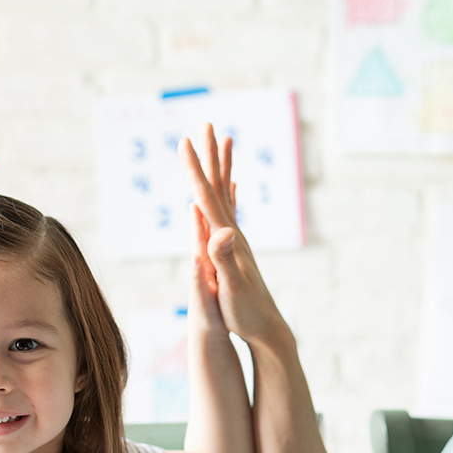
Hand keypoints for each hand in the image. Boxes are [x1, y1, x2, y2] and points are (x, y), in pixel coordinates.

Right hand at [181, 125, 290, 350]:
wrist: (267, 328)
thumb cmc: (247, 313)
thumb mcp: (232, 288)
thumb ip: (225, 259)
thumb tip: (225, 231)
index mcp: (228, 238)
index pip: (207, 195)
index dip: (195, 168)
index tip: (185, 141)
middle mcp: (234, 233)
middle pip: (219, 185)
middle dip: (210, 154)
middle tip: (206, 124)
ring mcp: (236, 240)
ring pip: (225, 194)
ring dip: (220, 167)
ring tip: (221, 142)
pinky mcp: (237, 249)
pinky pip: (229, 212)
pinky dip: (226, 193)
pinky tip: (231, 186)